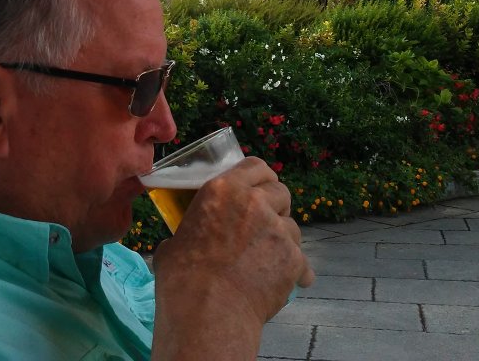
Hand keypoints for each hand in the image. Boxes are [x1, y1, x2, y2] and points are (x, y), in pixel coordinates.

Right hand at [150, 158, 313, 359]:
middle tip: (265, 222)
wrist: (208, 312)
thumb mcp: (176, 243)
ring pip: (293, 226)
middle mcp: (254, 202)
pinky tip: (288, 281)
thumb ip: (191, 232)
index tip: (261, 186)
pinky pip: (302, 260)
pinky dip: (297, 270)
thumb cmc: (182, 278)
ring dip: (284, 237)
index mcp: (222, 190)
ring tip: (270, 257)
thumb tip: (182, 244)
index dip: (261, 176)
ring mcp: (277, 229)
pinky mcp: (293, 258)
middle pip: (280, 192)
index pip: (254, 165)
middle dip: (276, 205)